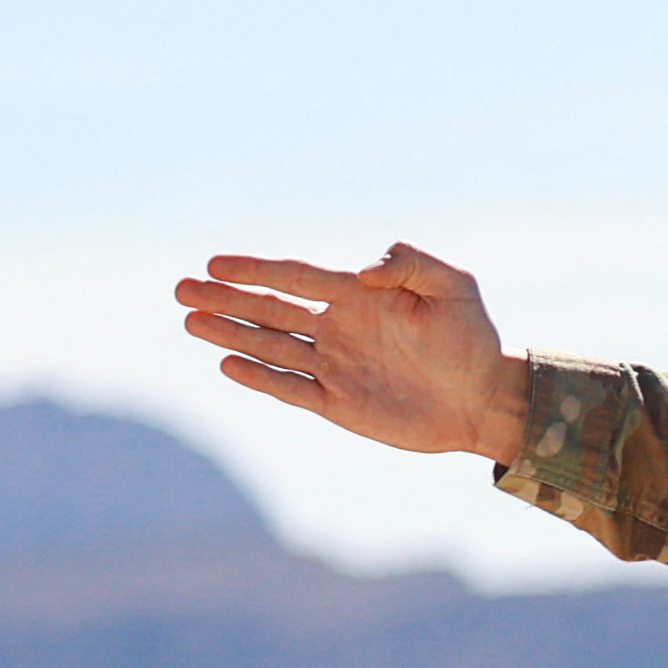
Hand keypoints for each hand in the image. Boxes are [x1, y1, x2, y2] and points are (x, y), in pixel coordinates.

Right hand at [177, 248, 525, 460]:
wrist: (487, 399)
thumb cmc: (473, 338)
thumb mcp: (454, 287)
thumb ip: (411, 264)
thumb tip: (364, 270)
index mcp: (358, 295)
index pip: (295, 276)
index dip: (255, 269)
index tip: (215, 263)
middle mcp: (339, 327)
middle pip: (270, 309)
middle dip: (225, 299)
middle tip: (180, 289)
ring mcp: (335, 365)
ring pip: (271, 346)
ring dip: (230, 333)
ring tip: (190, 320)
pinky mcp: (339, 403)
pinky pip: (290, 388)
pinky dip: (261, 377)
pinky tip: (228, 364)